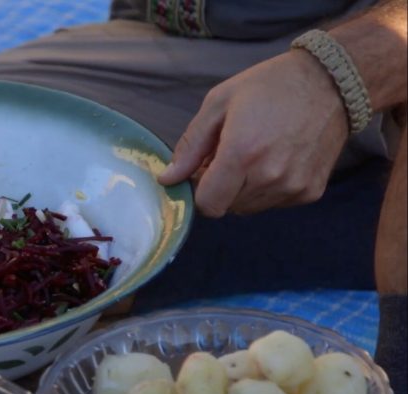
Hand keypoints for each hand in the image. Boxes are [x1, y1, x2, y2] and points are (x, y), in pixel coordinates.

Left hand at [158, 50, 349, 216]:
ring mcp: (293, 187)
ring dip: (244, 188)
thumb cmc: (269, 86)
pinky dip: (269, 188)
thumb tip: (167, 179)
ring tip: (255, 153)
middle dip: (221, 186)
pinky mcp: (310, 191)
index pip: (208, 205)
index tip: (204, 170)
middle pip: (227, 207)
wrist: (331, 81)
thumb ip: (190, 145)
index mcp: (242, 154)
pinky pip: (275, 202)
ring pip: (250, 207)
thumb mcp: (219, 103)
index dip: (200, 190)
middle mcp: (269, 177)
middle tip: (231, 154)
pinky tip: (277, 158)